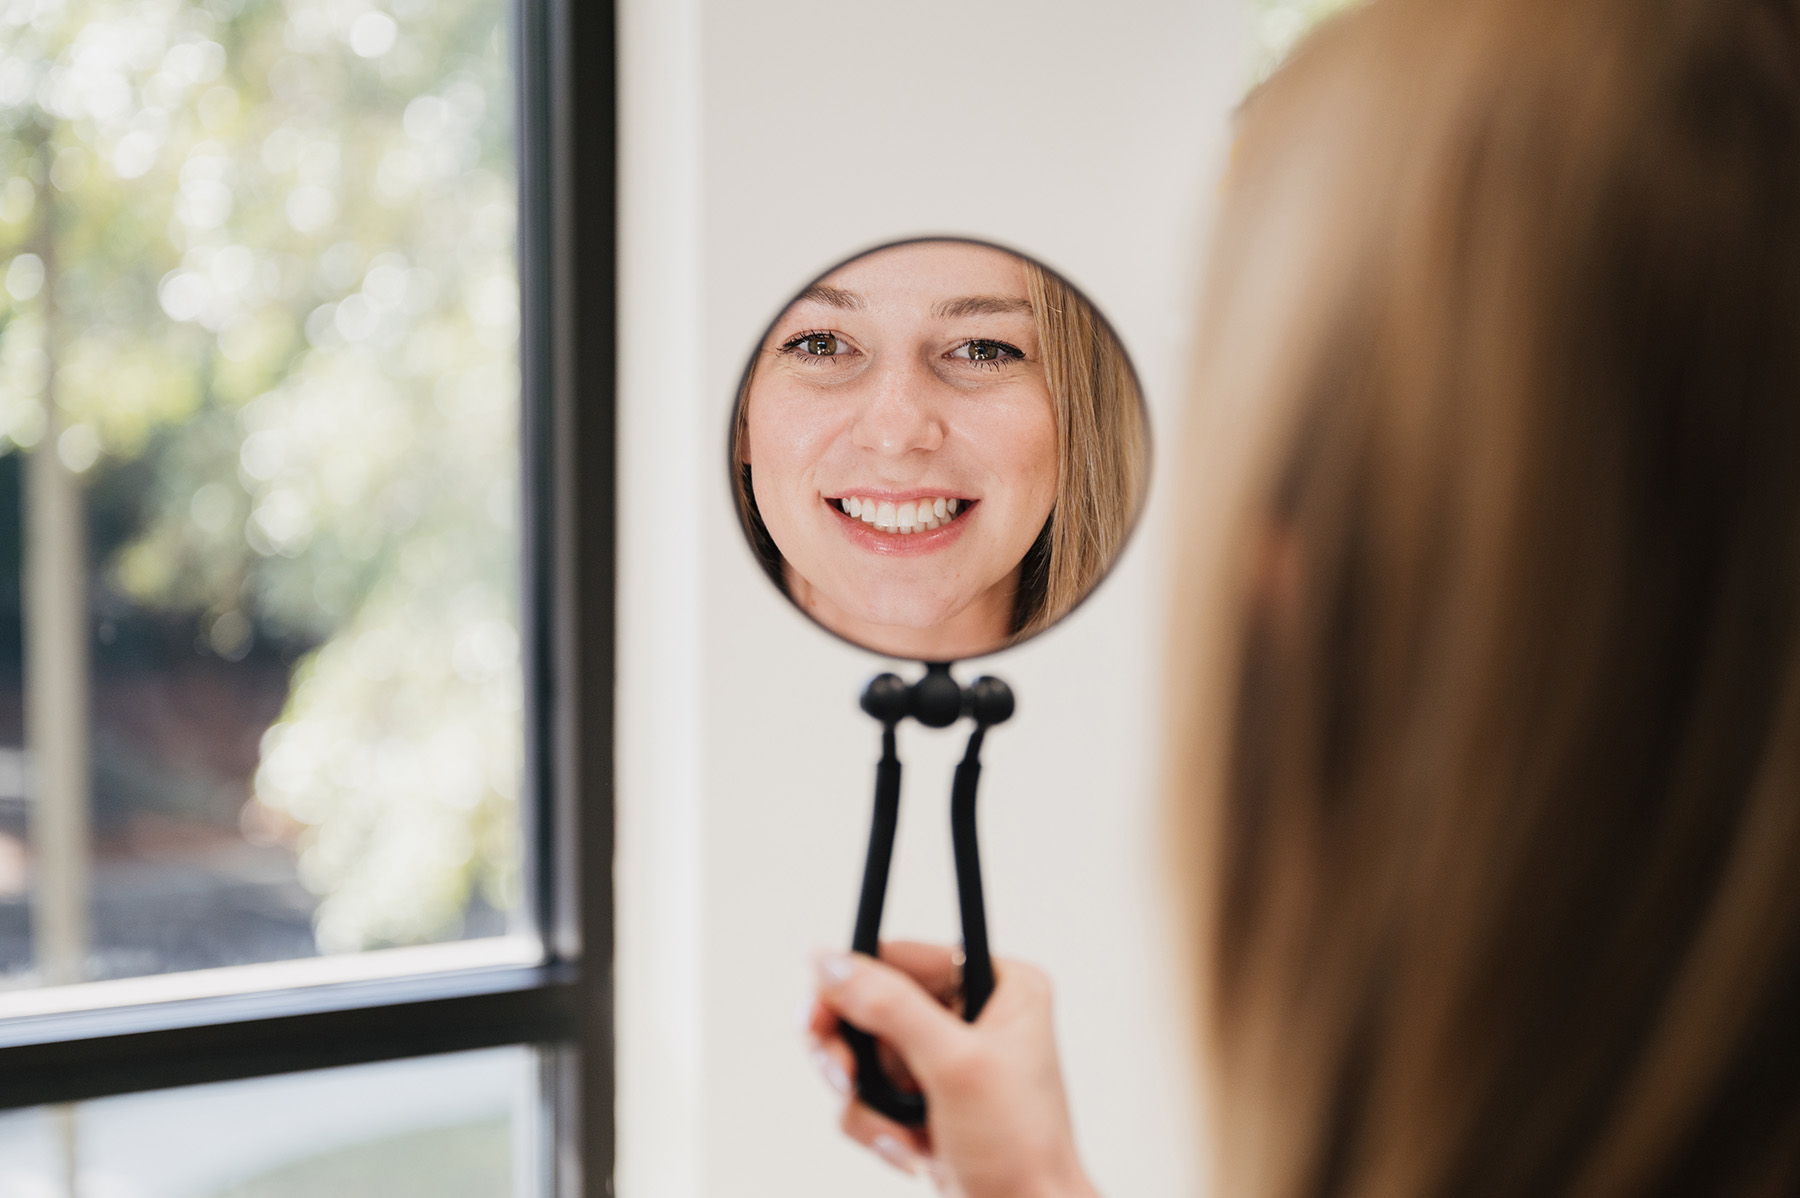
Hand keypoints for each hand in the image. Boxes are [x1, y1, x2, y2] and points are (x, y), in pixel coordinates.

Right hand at [805, 941, 1097, 1197]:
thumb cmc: (1020, 1147)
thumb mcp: (954, 1065)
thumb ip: (890, 1007)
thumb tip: (828, 961)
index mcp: (1001, 984)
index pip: (902, 956)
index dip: (853, 982)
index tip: (818, 1013)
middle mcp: (974, 1013)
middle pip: (871, 1006)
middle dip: (853, 1054)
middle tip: (843, 1078)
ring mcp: (946, 1060)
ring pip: (864, 1056)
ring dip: (867, 1101)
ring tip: (898, 1133)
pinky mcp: (927, 1101)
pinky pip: (869, 1096)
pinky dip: (878, 1127)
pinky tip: (911, 1152)